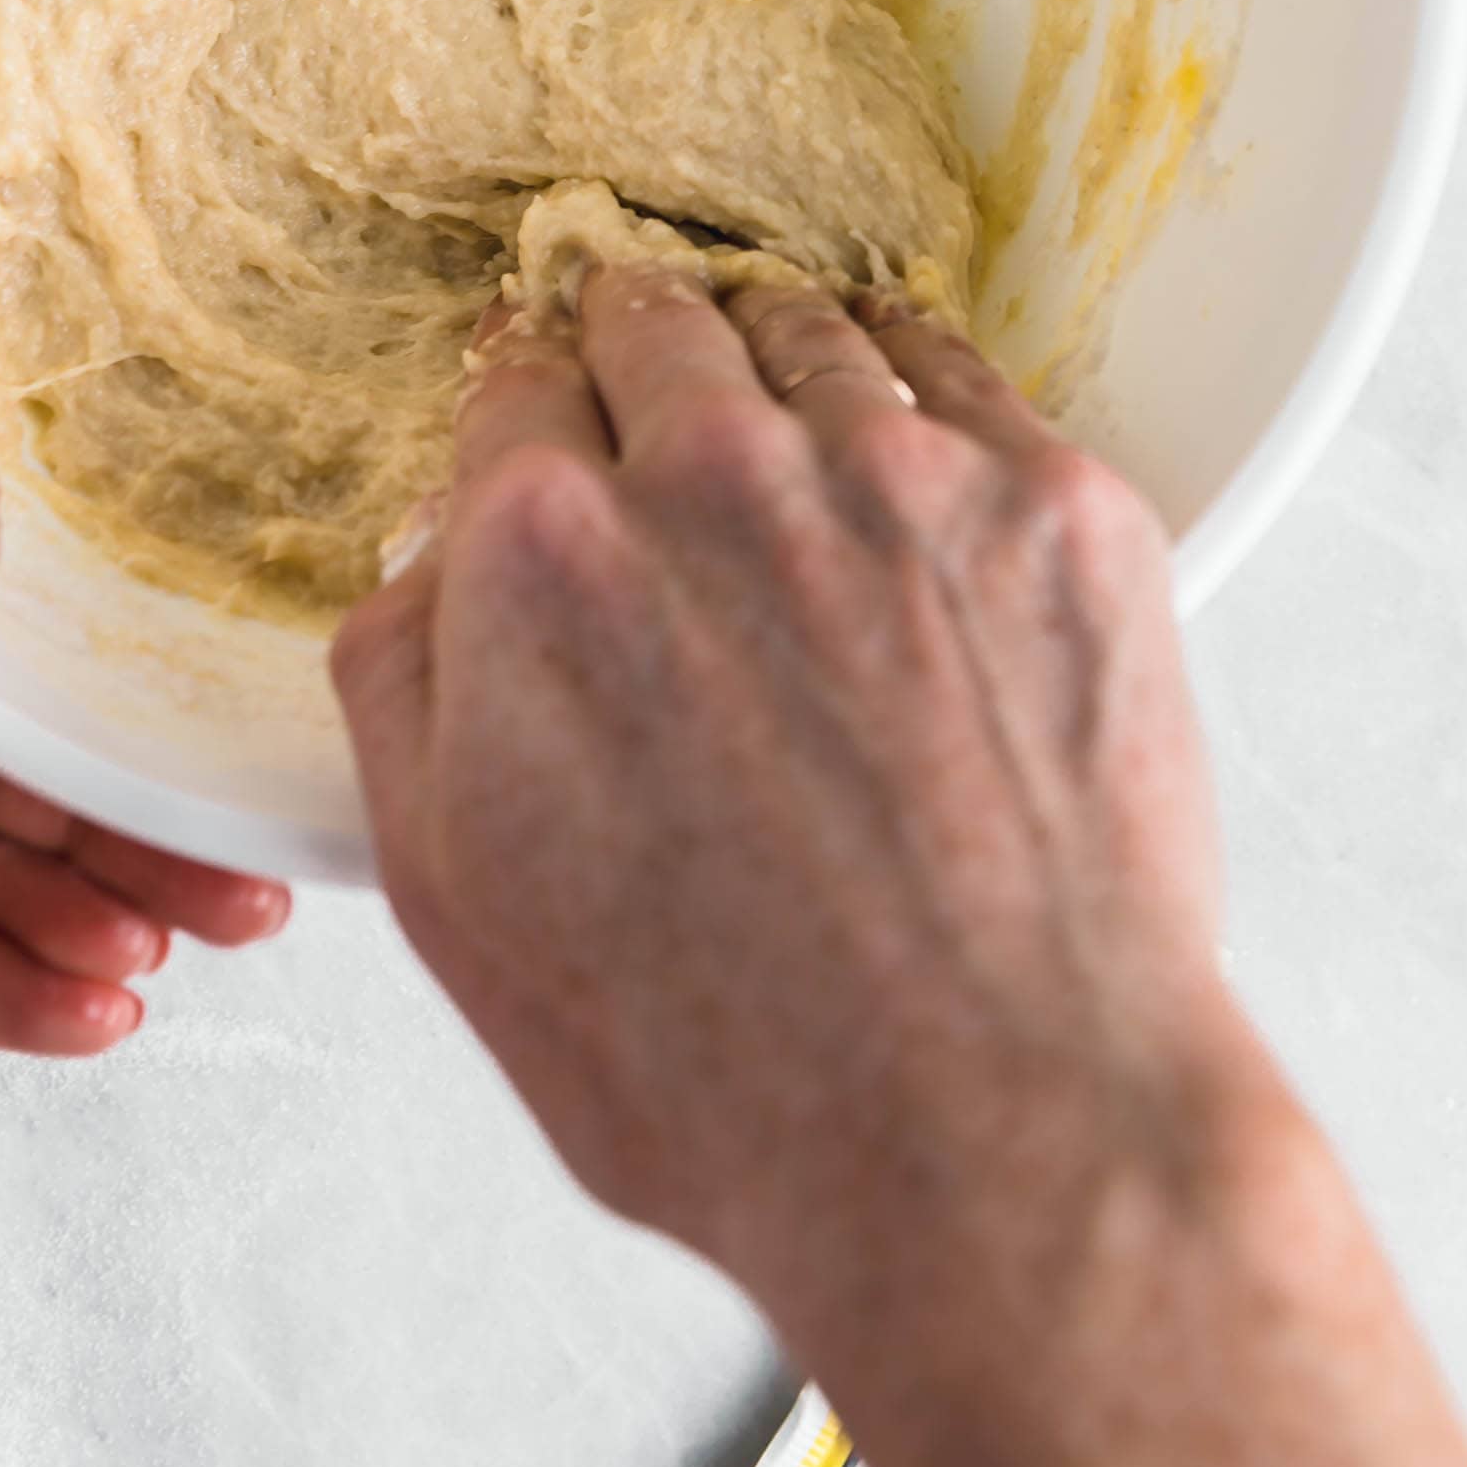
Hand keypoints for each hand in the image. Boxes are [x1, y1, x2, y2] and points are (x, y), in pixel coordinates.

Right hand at [330, 269, 1227, 1366]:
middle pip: (658, 323)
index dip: (529, 413)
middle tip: (661, 406)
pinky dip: (928, 399)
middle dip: (642, 359)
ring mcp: (906, 476)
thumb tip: (425, 570)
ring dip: (782, 364)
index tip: (554, 429)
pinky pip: (973, 382)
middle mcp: (718, 472)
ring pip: (815, 331)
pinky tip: (917, 470)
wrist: (999, 1143)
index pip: (517, 385)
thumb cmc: (727, 1063)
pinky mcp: (1062, 509)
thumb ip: (404, 687)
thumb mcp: (458, 899)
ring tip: (793, 434)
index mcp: (544, 553)